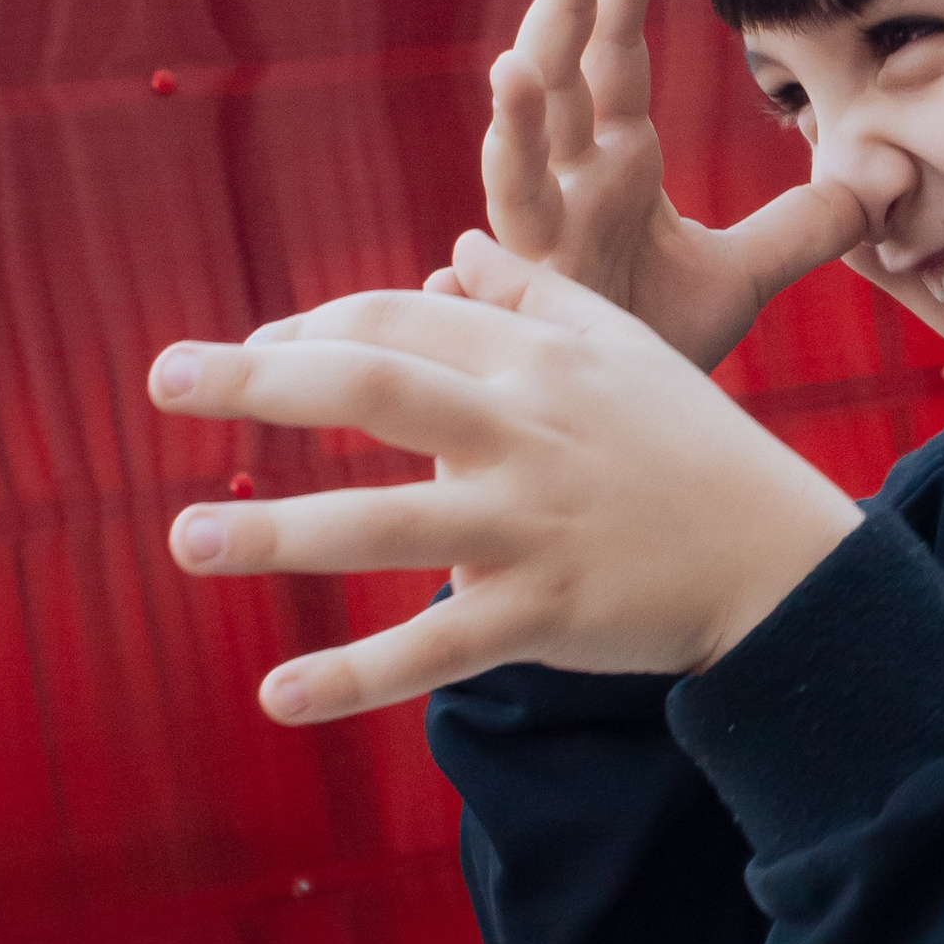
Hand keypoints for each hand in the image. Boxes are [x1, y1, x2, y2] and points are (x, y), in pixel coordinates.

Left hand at [149, 242, 860, 723]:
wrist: (780, 559)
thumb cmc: (694, 448)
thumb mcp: (625, 348)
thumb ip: (533, 293)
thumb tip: (453, 246)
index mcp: (538, 361)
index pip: (399, 323)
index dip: (312, 330)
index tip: (248, 351)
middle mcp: (526, 433)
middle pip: (376, 389)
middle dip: (261, 380)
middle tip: (163, 378)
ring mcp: (531, 527)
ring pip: (387, 524)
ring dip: (279, 533)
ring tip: (186, 540)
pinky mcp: (544, 614)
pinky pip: (435, 649)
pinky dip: (355, 677)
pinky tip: (276, 697)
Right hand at [458, 0, 862, 364]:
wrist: (613, 429)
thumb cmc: (654, 339)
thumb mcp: (745, 274)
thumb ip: (810, 223)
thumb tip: (890, 176)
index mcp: (612, 161)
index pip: (619, 50)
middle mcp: (564, 189)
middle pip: (561, 79)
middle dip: (568, 6)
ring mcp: (537, 253)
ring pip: (513, 176)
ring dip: (512, 126)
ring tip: (516, 67)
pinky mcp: (523, 325)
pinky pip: (488, 299)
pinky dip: (466, 281)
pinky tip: (452, 261)